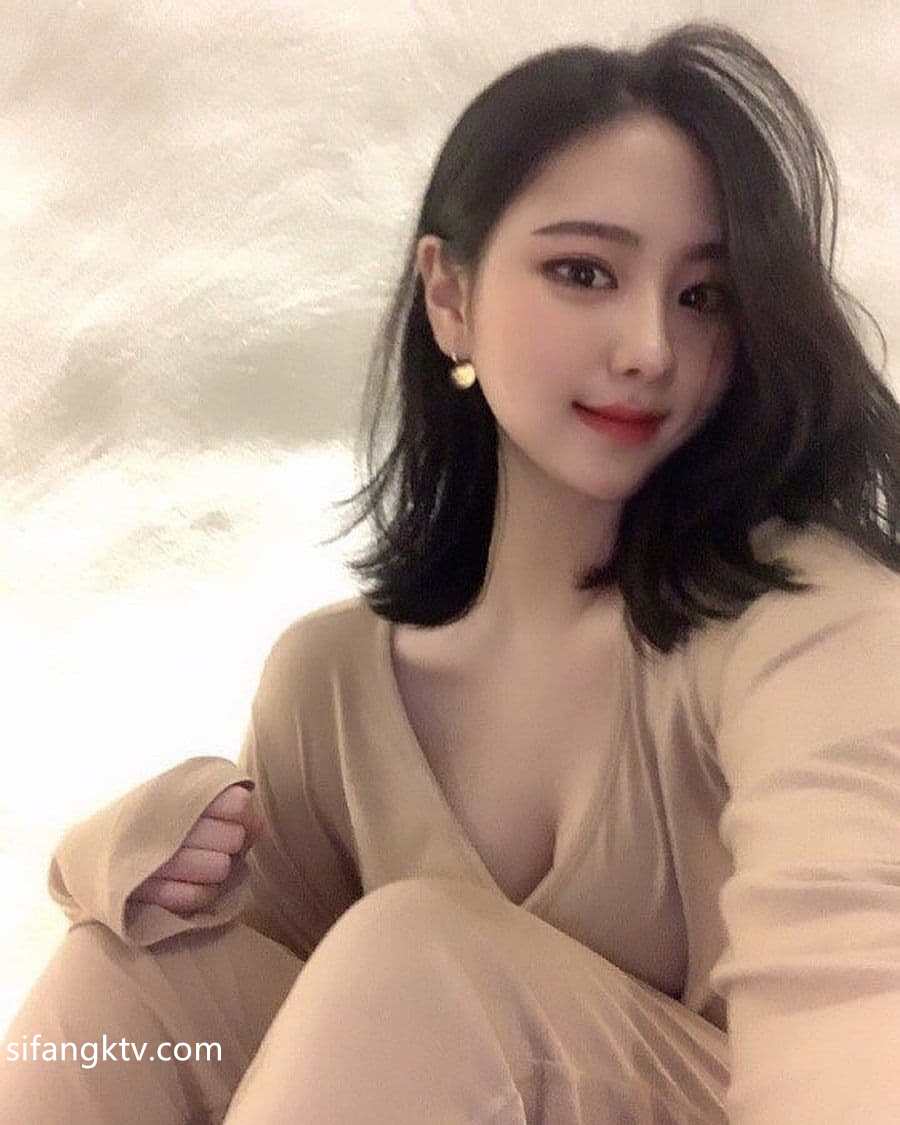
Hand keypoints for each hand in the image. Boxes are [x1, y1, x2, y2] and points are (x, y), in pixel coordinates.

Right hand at [128, 784, 261, 916]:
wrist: (85, 848)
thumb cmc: (149, 820)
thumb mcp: (179, 797)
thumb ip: (222, 802)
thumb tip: (256, 824)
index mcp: (174, 793)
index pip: (236, 804)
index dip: (243, 814)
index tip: (234, 817)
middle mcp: (163, 824)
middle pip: (232, 838)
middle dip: (230, 842)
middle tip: (215, 844)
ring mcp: (153, 861)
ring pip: (219, 868)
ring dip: (218, 869)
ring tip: (204, 863)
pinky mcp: (144, 894)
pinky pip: (197, 897)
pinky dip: (203, 893)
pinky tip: (195, 884)